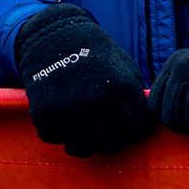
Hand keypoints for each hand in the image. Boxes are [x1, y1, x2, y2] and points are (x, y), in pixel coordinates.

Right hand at [13, 3, 152, 157]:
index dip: (132, 133)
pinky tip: (62, 118)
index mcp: (124, 90)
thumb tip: (143, 126)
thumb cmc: (96, 56)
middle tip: (102, 131)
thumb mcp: (126, 69)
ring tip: (83, 130)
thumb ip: (135, 97)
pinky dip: (57, 133)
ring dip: (84, 143)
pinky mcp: (46, 114)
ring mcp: (71, 110)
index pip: (137, 132)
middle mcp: (99, 103)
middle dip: (109, 141)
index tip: (124, 128)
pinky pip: (55, 139)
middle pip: (111, 145)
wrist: (56, 38)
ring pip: (83, 150)